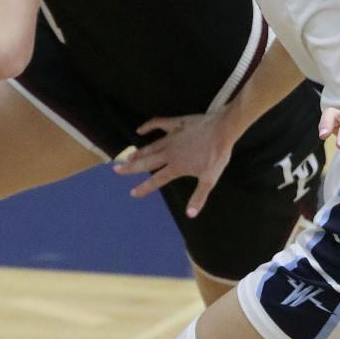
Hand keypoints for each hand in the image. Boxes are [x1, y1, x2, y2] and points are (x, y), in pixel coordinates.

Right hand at [112, 113, 232, 216]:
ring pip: (150, 146)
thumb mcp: (209, 179)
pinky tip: (140, 130)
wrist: (222, 130)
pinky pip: (158, 124)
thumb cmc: (217, 155)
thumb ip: (198, 197)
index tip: (132, 193)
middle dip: (131, 167)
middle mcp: (169, 153)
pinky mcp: (176, 124)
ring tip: (127, 156)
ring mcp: (171, 137)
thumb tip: (190, 214)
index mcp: (176, 167)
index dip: (144, 187)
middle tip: (116, 170)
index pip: (157, 180)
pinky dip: (148, 126)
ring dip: (138, 152)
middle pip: (146, 162)